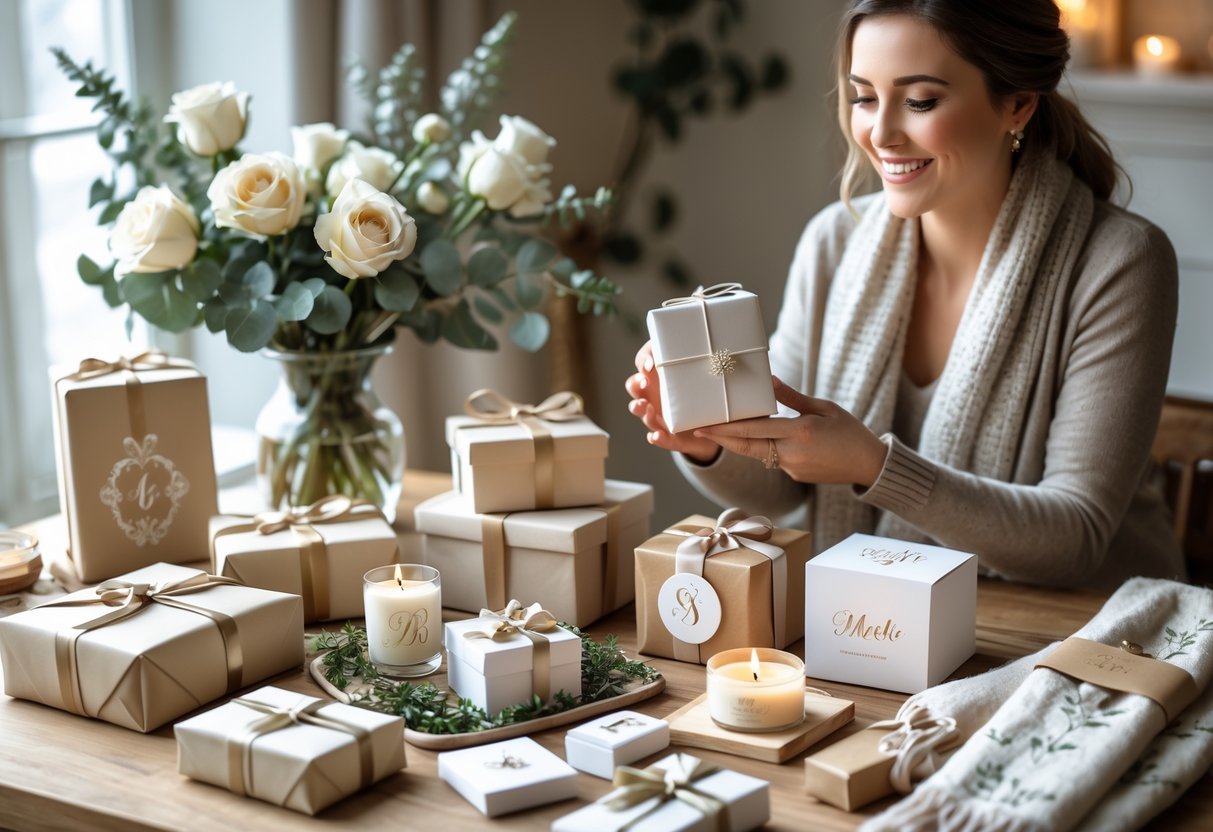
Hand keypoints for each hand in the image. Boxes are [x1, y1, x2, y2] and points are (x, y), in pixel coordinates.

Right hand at [624, 341, 720, 463]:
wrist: (718, 423)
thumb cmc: (702, 391)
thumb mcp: (698, 370)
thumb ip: (694, 356)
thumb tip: (704, 342)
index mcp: (658, 380)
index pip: (641, 365)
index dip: (642, 362)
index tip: (650, 363)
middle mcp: (654, 398)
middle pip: (634, 389)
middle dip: (635, 385)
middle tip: (645, 382)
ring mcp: (661, 418)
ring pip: (643, 415)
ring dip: (640, 410)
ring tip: (646, 408)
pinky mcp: (672, 437)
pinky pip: (661, 439)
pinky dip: (657, 438)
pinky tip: (656, 436)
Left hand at [694, 376, 888, 486]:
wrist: (869, 465)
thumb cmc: (850, 431)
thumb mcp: (824, 408)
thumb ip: (793, 398)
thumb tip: (768, 382)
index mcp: (800, 432)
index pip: (754, 430)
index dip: (726, 428)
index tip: (704, 424)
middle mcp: (792, 453)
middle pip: (746, 447)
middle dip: (721, 438)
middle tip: (698, 430)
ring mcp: (792, 468)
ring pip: (758, 454)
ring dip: (739, 443)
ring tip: (720, 431)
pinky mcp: (795, 476)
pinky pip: (773, 459)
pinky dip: (763, 448)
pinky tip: (758, 438)